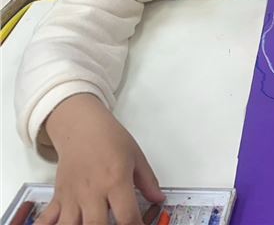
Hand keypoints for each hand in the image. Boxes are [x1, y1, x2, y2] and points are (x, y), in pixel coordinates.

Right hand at [38, 94, 163, 224]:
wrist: (82, 126)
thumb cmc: (109, 138)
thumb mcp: (136, 157)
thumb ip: (148, 181)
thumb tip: (158, 198)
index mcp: (116, 181)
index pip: (127, 216)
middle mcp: (93, 191)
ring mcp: (73, 196)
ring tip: (92, 224)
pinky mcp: (59, 197)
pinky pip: (47, 220)